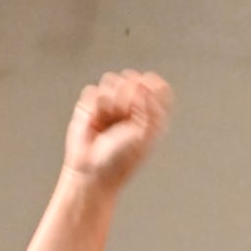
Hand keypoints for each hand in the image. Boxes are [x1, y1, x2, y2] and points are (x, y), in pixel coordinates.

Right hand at [63, 70, 171, 190]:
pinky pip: (93, 91)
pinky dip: (94, 106)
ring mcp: (111, 103)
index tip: (146, 103)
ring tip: (109, 121)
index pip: (159, 86)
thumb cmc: (121, 162)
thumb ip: (151, 107)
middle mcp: (132, 106)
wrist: (92, 173)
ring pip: (112, 79)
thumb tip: (140, 84)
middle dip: (128, 94)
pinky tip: (95, 122)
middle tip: (126, 116)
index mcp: (151, 114)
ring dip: (111, 100)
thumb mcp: (145, 136)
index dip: (152, 88)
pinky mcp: (91, 105)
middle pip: (134, 78)